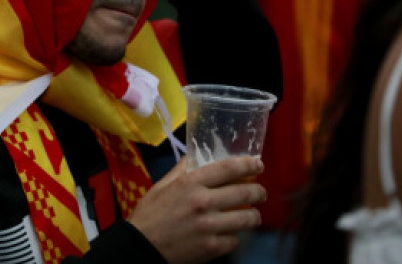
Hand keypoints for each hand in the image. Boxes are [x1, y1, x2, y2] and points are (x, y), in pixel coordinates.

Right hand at [128, 156, 265, 263]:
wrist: (141, 246)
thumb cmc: (150, 214)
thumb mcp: (162, 185)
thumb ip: (183, 169)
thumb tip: (197, 154)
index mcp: (190, 183)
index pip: (228, 168)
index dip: (248, 164)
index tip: (258, 163)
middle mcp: (202, 202)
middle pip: (244, 193)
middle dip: (259, 191)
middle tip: (261, 192)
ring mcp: (209, 226)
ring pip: (246, 218)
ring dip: (254, 215)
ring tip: (253, 215)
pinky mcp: (211, 247)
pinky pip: (235, 239)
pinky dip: (234, 236)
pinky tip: (229, 233)